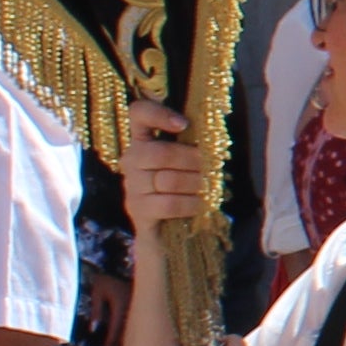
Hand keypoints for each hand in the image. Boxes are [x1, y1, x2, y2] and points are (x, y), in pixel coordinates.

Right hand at [120, 97, 209, 231]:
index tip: (184, 124)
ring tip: (207, 187)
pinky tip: (200, 204)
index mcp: (143, 139)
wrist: (168, 232)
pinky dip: (191, 203)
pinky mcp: (138, 209)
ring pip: (168, 179)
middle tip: (210, 168)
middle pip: (160, 153)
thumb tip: (214, 138)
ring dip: (195, 183)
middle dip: (192, 160)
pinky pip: (169, 203)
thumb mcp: (188, 162)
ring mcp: (132, 186)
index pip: (139, 113)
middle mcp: (131, 159)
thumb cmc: (184, 188)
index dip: (159, 113)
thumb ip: (193, 145)